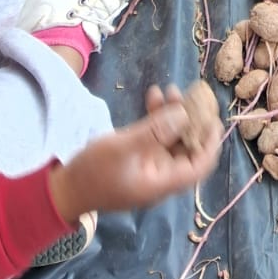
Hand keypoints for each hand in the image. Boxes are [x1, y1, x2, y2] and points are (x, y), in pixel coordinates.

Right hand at [48, 86, 219, 226]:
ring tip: (169, 89)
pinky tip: (152, 95)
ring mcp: (149, 166)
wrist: (64, 189)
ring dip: (173, 114)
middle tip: (194, 94)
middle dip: (192, 119)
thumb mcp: (125, 148)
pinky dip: (156, 118)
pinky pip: (155, 136)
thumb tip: (185, 114)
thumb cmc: (94, 172)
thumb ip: (156, 131)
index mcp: (163, 181)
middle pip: (188, 147)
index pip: (200, 165)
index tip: (214, 116)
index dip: (210, 142)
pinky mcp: (138, 157)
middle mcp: (161, 175)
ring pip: (172, 138)